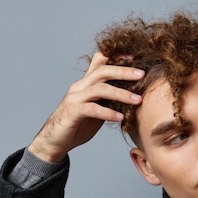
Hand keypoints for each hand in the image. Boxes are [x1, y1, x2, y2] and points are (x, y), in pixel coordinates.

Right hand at [28, 52, 144, 162]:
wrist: (56, 140)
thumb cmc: (78, 124)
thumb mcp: (97, 107)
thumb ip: (109, 98)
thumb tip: (132, 94)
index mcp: (87, 83)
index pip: (100, 61)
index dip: (117, 57)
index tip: (136, 57)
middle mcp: (80, 86)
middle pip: (103, 71)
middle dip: (124, 71)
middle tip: (142, 75)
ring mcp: (75, 98)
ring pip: (99, 89)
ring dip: (121, 93)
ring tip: (138, 100)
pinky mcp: (72, 112)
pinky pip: (92, 109)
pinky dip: (108, 112)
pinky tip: (120, 118)